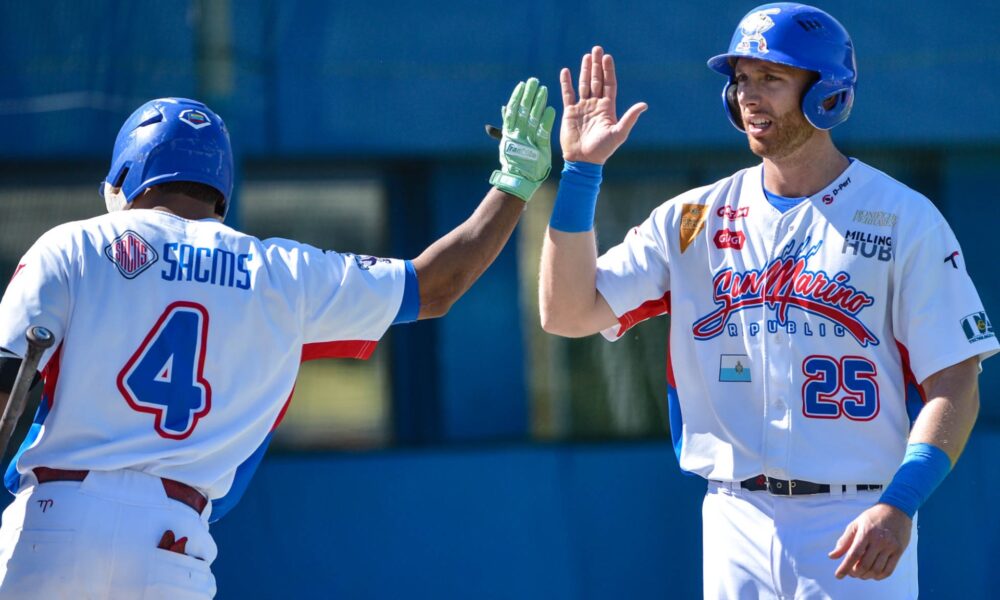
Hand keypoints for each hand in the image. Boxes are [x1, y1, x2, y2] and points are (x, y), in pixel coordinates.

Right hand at [489, 78, 556, 201]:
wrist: (518, 180)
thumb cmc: (514, 160)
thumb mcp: (507, 141)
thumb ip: (507, 124)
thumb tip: (504, 108)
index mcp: (509, 132)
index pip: (513, 110)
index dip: (517, 96)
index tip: (522, 84)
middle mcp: (517, 134)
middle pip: (522, 110)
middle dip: (528, 95)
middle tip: (534, 81)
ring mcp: (527, 141)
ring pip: (532, 118)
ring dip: (538, 103)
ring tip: (543, 89)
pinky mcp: (538, 148)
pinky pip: (542, 132)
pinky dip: (546, 120)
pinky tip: (551, 109)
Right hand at [559, 46, 646, 164]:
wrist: (583, 161)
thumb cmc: (602, 149)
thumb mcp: (619, 133)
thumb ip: (630, 118)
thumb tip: (644, 105)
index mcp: (608, 108)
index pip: (609, 84)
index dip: (608, 70)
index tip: (607, 57)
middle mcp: (595, 105)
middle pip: (597, 80)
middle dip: (596, 65)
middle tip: (596, 49)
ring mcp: (582, 107)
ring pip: (583, 84)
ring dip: (585, 70)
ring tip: (586, 56)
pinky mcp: (570, 112)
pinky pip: (567, 94)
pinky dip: (566, 83)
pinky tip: (566, 71)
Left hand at [828, 503, 912, 579]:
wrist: (896, 510)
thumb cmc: (873, 517)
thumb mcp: (855, 525)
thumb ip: (844, 541)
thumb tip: (832, 556)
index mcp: (866, 533)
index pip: (853, 555)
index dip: (844, 567)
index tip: (838, 576)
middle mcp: (879, 540)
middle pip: (865, 565)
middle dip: (855, 573)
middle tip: (850, 573)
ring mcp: (890, 547)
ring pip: (876, 570)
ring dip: (866, 576)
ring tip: (860, 574)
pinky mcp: (899, 551)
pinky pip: (888, 570)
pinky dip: (879, 576)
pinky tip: (873, 574)